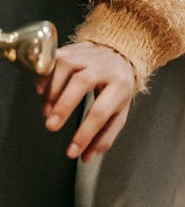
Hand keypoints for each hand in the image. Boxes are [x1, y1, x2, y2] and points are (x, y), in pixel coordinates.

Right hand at [37, 42, 135, 161]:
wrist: (119, 54)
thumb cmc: (117, 87)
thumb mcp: (120, 111)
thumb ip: (105, 136)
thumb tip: (85, 157)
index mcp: (120, 86)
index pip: (101, 112)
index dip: (85, 134)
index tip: (71, 152)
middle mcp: (104, 67)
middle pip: (82, 83)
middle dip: (64, 106)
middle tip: (51, 126)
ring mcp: (87, 55)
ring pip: (66, 67)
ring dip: (52, 91)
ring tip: (47, 111)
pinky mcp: (71, 49)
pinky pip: (54, 60)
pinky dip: (45, 76)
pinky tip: (42, 91)